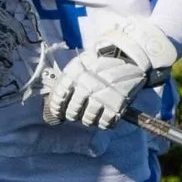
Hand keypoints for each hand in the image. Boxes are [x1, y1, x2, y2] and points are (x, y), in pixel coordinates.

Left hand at [42, 19, 176, 129]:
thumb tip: (53, 101)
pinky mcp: (118, 105)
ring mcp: (103, 97)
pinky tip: (103, 116)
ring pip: (88, 119)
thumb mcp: (79, 65)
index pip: (59, 97)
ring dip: (87, 120)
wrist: (127, 58)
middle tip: (74, 114)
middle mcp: (87, 86)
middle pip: (73, 111)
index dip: (56, 107)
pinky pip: (106, 123)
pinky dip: (103, 123)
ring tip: (89, 115)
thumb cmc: (99, 64)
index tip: (57, 111)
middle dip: (72, 114)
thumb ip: (66, 81)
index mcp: (75, 74)